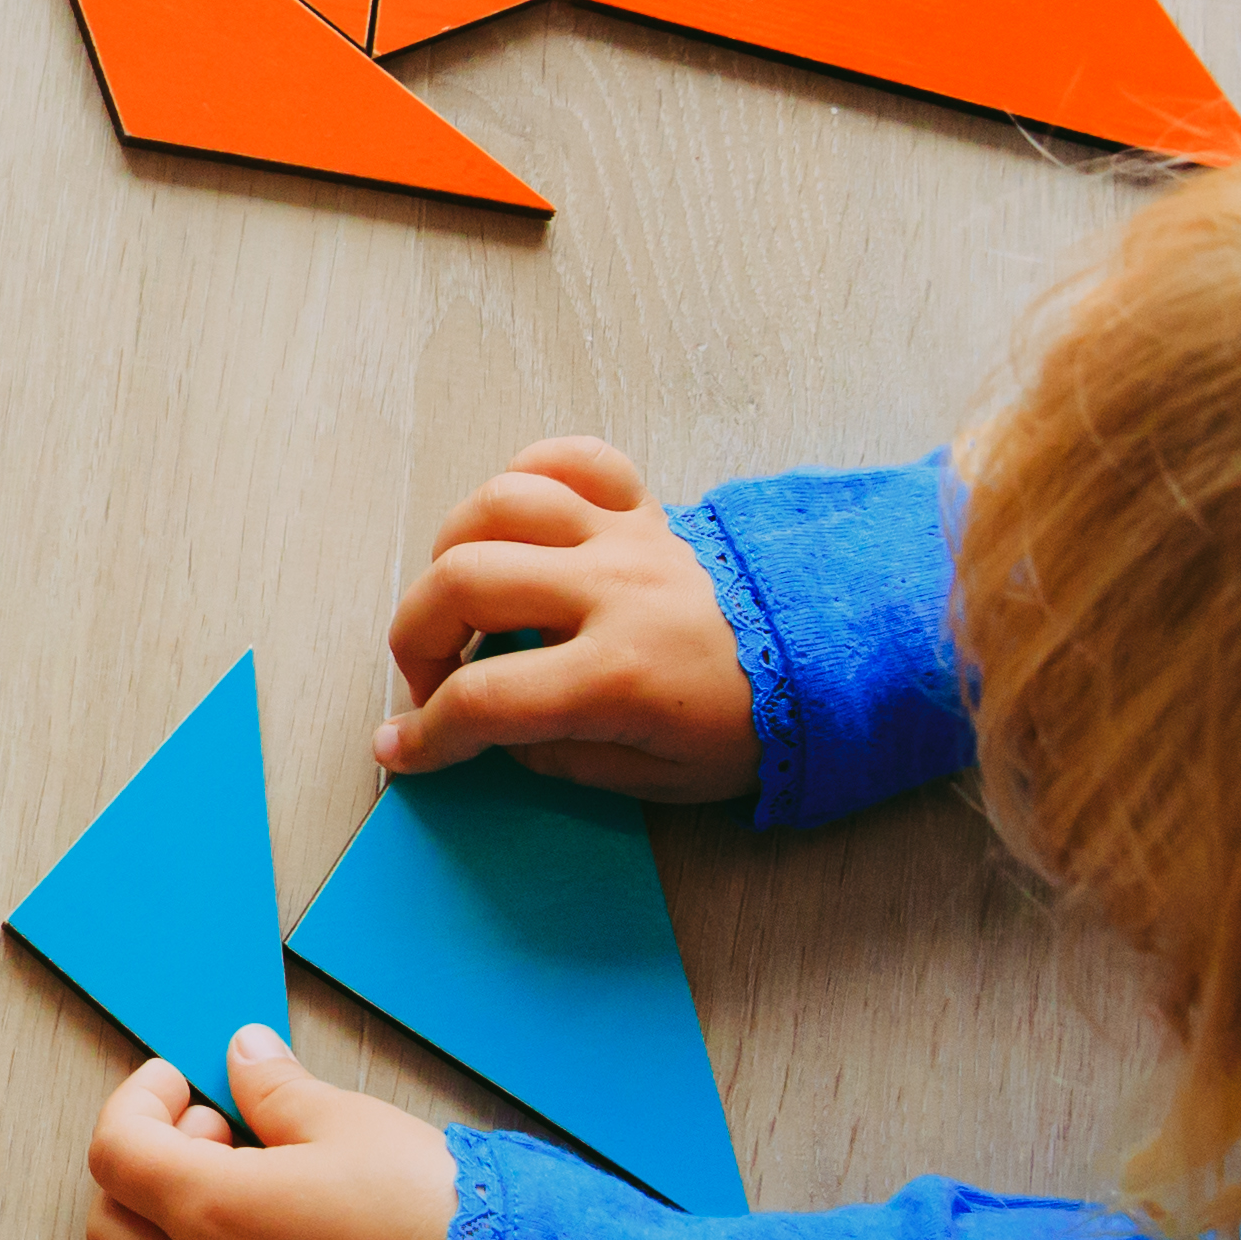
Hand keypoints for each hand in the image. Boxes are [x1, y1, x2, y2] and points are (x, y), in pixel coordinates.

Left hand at [79, 1031, 458, 1239]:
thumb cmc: (431, 1212)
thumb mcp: (351, 1124)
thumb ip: (275, 1089)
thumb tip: (241, 1055)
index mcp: (212, 1209)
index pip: (116, 1152)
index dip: (137, 1105)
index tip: (176, 1087)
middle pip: (113, 1229)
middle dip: (146, 1174)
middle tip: (217, 1141)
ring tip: (242, 1214)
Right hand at [381, 439, 755, 802]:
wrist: (837, 664)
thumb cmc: (751, 730)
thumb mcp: (656, 780)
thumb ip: (559, 756)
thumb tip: (492, 730)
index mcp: (617, 676)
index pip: (483, 698)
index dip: (425, 734)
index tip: (403, 751)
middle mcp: (612, 592)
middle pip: (465, 581)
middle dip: (417, 638)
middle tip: (432, 677)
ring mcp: (628, 538)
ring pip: (501, 504)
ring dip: (454, 550)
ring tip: (463, 597)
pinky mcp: (647, 507)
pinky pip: (570, 459)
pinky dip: (527, 478)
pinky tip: (518, 528)